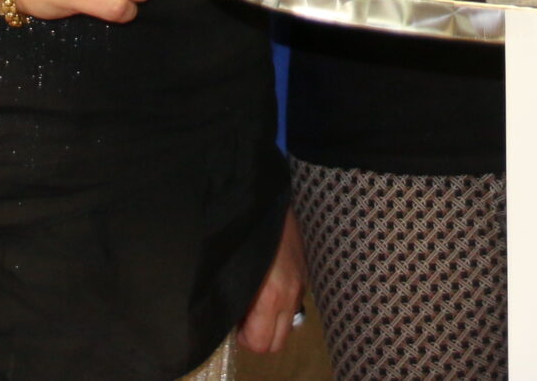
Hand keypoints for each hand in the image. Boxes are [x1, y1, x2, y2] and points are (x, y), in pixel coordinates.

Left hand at [236, 211, 306, 353]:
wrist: (265, 192)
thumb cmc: (243, 228)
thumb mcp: (231, 268)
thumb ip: (235, 300)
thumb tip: (232, 318)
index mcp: (271, 295)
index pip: (261, 344)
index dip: (244, 338)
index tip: (234, 322)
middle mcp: (291, 293)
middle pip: (278, 342)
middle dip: (259, 335)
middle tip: (242, 314)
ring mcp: (301, 281)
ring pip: (287, 323)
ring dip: (270, 319)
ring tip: (253, 297)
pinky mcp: (305, 270)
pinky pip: (293, 302)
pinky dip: (279, 303)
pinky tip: (266, 282)